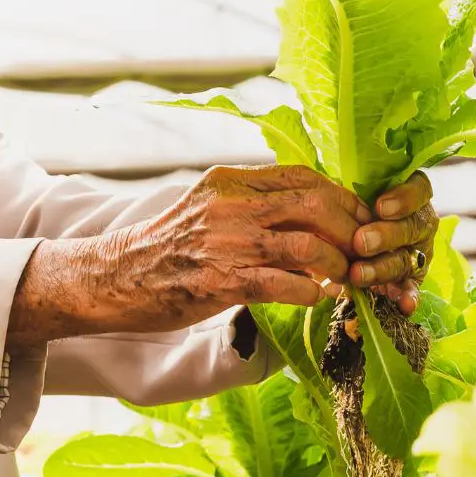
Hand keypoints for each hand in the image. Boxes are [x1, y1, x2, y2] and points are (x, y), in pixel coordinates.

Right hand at [6, 165, 371, 348]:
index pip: (305, 177)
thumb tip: (305, 206)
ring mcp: (228, 243)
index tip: (358, 218)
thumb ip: (252, 199)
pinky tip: (316, 299)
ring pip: (309, 245)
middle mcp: (232, 204)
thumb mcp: (207, 204)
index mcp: (231, 180)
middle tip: (364, 251)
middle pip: (317, 205)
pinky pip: (286, 285)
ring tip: (344, 279)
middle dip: (352, 230)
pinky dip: (311, 293)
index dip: (342, 197)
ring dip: (337, 265)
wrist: (111, 278)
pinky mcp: (222, 282)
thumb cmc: (166, 245)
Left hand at [349, 172, 438, 314]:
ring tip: (358, 274)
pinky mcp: (412, 278)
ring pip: (407, 259)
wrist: (352, 241)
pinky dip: (409, 296)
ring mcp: (419, 253)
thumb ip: (351, 201)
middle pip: (412, 227)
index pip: (419, 191)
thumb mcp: (354, 201)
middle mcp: (420, 224)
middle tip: (360, 242)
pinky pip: (413, 287)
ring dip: (383, 267)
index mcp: (412, 198)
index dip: (404, 199)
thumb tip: (326, 203)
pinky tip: (404, 305)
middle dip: (386, 236)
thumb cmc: (352, 212)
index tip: (380, 207)